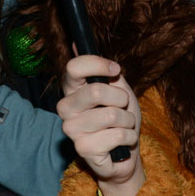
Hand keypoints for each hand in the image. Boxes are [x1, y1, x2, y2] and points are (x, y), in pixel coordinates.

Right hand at [58, 55, 144, 195]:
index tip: (115, 70)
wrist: (126, 152)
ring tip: (123, 127)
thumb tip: (77, 43)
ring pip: (111, 115)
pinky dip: (128, 137)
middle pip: (95, 91)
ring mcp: (72, 130)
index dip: (98, 64)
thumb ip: (103, 70)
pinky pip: (116, 135)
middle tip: (122, 108)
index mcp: (72, 90)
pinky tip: (122, 143)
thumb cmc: (120, 119)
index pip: (74, 67)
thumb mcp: (117, 89)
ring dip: (127, 121)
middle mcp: (66, 108)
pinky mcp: (83, 149)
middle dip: (121, 99)